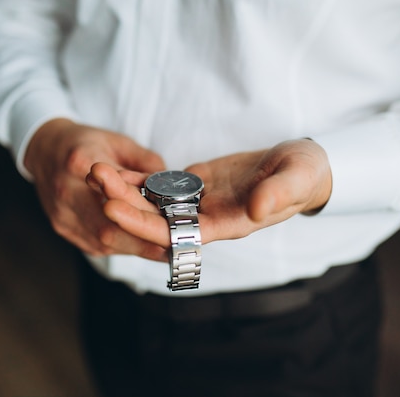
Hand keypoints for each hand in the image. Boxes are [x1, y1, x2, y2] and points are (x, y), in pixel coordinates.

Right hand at [24, 118, 166, 258]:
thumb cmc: (87, 144)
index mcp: (81, 162)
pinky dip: (119, 247)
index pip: (119, 192)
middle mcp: (67, 191)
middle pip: (108, 228)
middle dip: (141, 242)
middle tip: (171, 249)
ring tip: (161, 251)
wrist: (44, 151)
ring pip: (102, 242)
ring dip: (133, 248)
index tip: (170, 225)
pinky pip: (94, 245)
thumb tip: (171, 188)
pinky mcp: (62, 227)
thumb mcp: (120, 142)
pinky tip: (137, 246)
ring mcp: (62, 213)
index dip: (145, 212)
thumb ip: (147, 163)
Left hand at [92, 139, 331, 250]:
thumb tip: (257, 210)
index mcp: (230, 225)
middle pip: (158, 219)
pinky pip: (163, 186)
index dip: (145, 224)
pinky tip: (115, 167)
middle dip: (125, 203)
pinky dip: (139, 178)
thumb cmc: (304, 173)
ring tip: (96, 170)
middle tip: (95, 181)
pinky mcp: (197, 186)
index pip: (179, 233)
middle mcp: (209, 220)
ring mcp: (200, 203)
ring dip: (126, 190)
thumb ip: (278, 194)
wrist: (302, 166)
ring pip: (155, 203)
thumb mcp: (297, 178)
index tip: (112, 209)